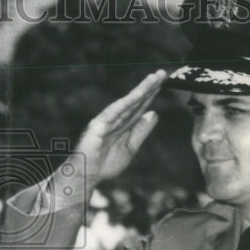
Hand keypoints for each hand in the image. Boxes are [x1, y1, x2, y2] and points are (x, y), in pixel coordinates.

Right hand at [74, 69, 165, 185]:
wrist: (86, 176)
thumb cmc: (104, 164)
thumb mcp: (130, 147)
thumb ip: (141, 131)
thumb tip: (154, 113)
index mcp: (123, 125)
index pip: (139, 107)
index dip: (151, 94)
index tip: (163, 82)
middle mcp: (115, 119)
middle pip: (135, 101)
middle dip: (149, 87)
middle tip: (163, 73)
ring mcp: (107, 121)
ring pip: (127, 103)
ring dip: (142, 89)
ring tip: (154, 78)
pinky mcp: (99, 125)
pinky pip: (116, 111)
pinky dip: (128, 102)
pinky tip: (140, 93)